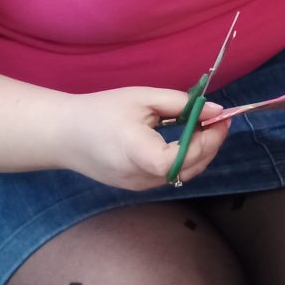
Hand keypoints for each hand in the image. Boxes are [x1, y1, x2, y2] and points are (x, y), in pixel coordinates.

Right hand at [58, 88, 228, 189]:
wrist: (64, 135)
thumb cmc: (101, 111)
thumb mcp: (142, 98)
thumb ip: (180, 104)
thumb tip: (216, 110)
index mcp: (133, 152)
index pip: (175, 160)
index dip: (203, 143)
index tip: (219, 120)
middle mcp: (137, 176)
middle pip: (186, 169)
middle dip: (211, 145)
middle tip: (220, 120)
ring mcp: (137, 186)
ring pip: (182, 174)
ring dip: (201, 152)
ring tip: (206, 126)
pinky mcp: (137, 187)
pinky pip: (170, 175)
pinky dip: (186, 159)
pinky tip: (187, 138)